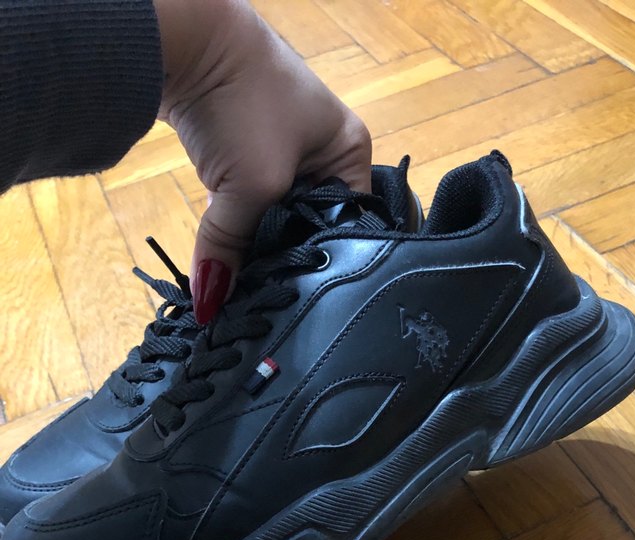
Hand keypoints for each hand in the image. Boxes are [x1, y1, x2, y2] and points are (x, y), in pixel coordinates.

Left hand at [154, 0, 371, 324]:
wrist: (183, 37)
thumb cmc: (243, 101)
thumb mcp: (251, 184)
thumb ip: (232, 248)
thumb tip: (210, 306)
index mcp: (351, 153)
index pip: (349, 225)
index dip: (323, 261)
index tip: (297, 297)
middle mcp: (324, 152)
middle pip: (309, 225)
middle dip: (284, 256)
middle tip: (268, 299)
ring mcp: (283, 149)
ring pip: (275, 217)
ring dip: (257, 243)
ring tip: (247, 284)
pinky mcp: (244, 149)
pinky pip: (248, 202)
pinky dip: (236, 225)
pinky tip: (227, 254)